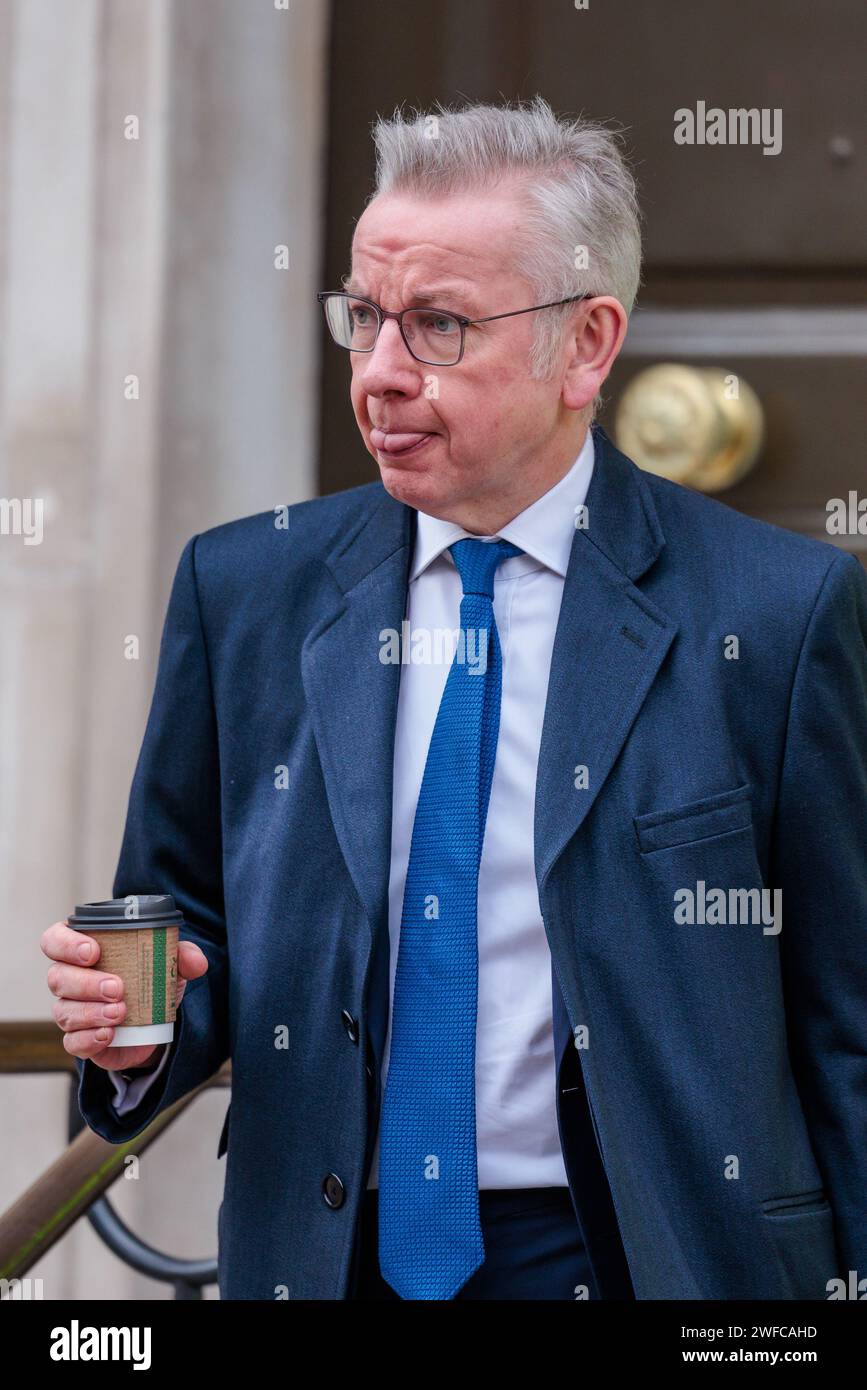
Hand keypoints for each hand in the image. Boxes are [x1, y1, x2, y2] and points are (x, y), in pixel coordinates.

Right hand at [41, 919, 208, 1071]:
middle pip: (58, 977)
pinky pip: (72, 1041)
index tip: (93, 952)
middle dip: (86, 982)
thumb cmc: (151, 981)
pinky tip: (109, 1035)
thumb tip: (196, 961)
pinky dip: (89, 1039)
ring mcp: (71, 1011)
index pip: (55, 940)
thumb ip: (183, 956)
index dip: (66, 944)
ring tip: (120, 1012)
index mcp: (81, 951)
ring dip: (91, 1012)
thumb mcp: (169, 965)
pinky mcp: (79, 1040)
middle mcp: (69, 979)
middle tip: (117, 988)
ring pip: (63, 1010)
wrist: (155, 1025)